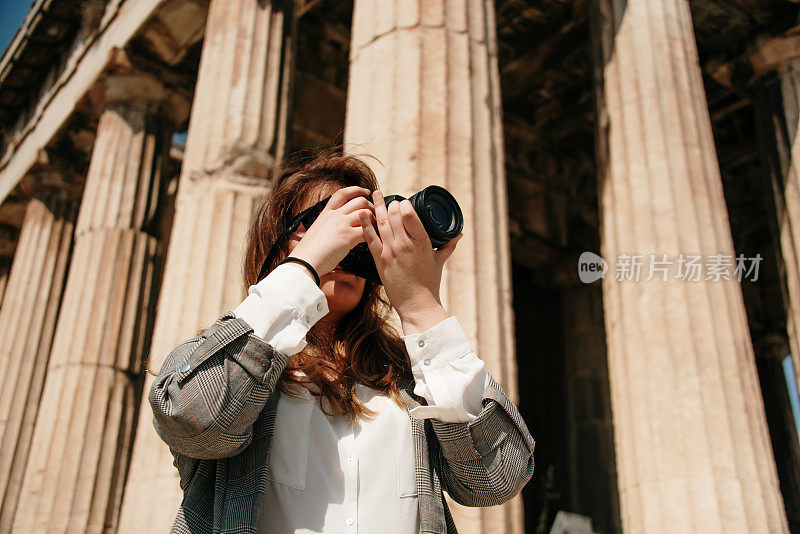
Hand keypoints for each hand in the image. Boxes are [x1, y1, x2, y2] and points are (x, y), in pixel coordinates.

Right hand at [290, 186, 375, 276]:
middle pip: (359, 201)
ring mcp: (342, 224)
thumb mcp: (316, 230)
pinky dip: (373, 233)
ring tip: (376, 227)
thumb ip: (326, 225)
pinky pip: (366, 230)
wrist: (304, 261)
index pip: (342, 194)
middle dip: (370, 205)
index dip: (355, 190)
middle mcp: (335, 216)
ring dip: (374, 219)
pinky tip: (374, 238)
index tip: (365, 191)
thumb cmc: (308, 251)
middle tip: (375, 213)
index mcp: (326, 213)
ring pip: (365, 213)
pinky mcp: (348, 236)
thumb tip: (332, 228)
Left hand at [359, 190, 461, 332]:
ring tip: (375, 195)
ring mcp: (391, 252)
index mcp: (422, 242)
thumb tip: (458, 235)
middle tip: (390, 200)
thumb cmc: (430, 283)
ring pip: (382, 223)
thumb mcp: (439, 261)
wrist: (417, 304)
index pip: (409, 215)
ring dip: (378, 206)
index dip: (404, 204)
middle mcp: (406, 244)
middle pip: (394, 215)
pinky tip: (363, 212)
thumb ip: (447, 246)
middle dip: (391, 204)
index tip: (403, 202)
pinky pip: (370, 238)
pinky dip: (366, 224)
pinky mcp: (380, 260)